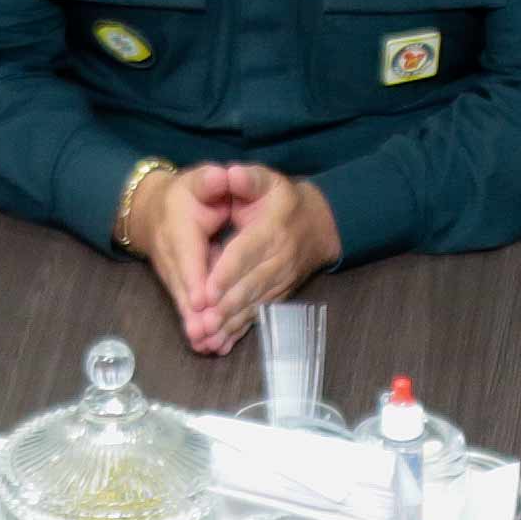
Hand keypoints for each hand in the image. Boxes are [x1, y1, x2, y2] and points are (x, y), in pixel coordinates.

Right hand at [117, 162, 231, 346]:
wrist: (154, 210)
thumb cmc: (187, 194)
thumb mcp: (199, 180)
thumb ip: (210, 181)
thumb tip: (221, 176)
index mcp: (179, 229)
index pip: (188, 256)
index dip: (195, 278)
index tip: (203, 299)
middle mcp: (172, 256)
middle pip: (184, 287)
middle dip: (195, 312)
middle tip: (207, 334)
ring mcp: (173, 274)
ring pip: (185, 302)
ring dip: (195, 325)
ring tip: (208, 346)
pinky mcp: (179, 286)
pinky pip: (188, 308)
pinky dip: (197, 327)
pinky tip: (210, 347)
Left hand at [184, 166, 334, 353]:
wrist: (319, 225)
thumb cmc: (282, 200)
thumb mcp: (268, 181)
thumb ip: (249, 179)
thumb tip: (231, 174)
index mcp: (272, 230)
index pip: (247, 252)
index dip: (228, 272)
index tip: (208, 289)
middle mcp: (279, 260)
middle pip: (249, 286)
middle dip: (225, 307)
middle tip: (201, 324)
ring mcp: (280, 282)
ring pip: (253, 305)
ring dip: (230, 325)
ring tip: (207, 339)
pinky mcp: (278, 296)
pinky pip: (258, 316)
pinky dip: (239, 332)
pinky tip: (220, 345)